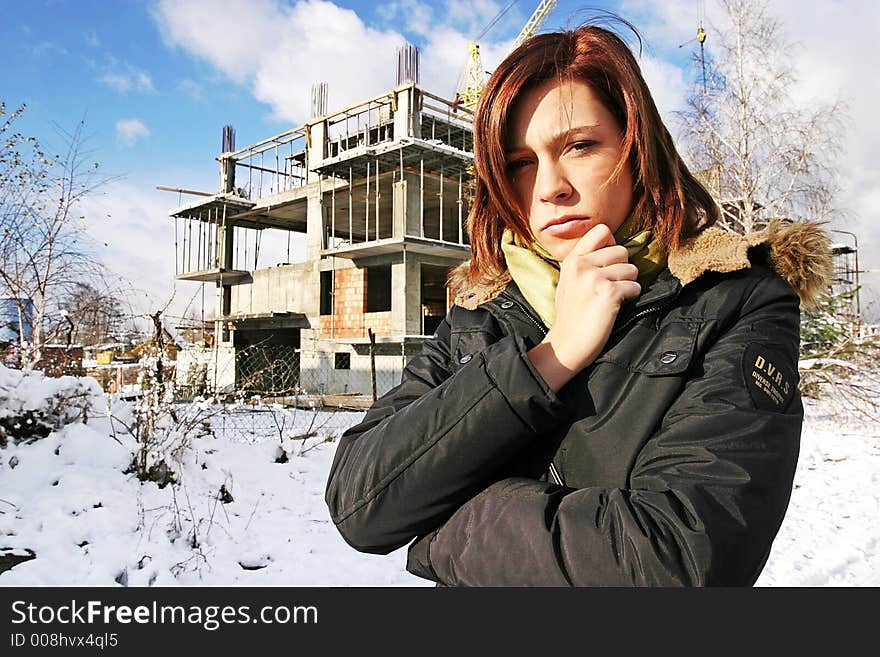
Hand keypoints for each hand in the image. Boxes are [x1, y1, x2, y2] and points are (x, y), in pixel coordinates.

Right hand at [527, 223, 640, 391]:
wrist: (566, 344)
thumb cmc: (572, 315)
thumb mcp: (569, 281)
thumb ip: (586, 262)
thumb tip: (614, 247)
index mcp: (572, 259)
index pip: (602, 231)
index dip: (612, 245)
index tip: (608, 264)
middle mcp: (582, 264)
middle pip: (622, 250)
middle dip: (622, 269)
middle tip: (610, 287)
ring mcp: (594, 277)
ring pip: (632, 269)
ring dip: (627, 284)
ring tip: (611, 299)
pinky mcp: (609, 293)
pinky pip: (635, 286)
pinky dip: (630, 297)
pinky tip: (615, 308)